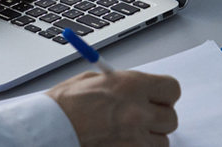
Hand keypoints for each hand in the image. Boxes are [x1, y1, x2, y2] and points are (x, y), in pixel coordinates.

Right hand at [46, 71, 180, 146]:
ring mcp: (137, 139)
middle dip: (157, 117)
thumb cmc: (64, 106)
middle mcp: (139, 112)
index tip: (156, 97)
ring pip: (162, 141)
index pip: (172, 89)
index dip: (164, 94)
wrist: (50, 130)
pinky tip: (119, 142)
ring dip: (148, 137)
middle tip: (138, 116)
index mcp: (131, 86)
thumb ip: (120, 83)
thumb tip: (136, 89)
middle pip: (171, 118)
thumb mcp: (92, 81)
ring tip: (124, 132)